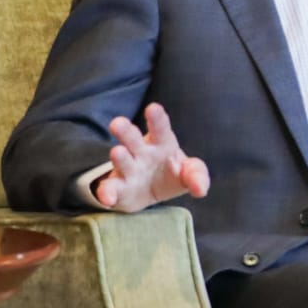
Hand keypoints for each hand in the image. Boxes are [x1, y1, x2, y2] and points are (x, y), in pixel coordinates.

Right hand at [93, 103, 210, 211]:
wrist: (152, 193)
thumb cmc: (173, 173)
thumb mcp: (189, 173)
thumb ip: (196, 176)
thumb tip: (201, 190)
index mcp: (162, 142)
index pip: (160, 128)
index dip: (157, 118)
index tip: (153, 108)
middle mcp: (140, 152)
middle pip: (132, 138)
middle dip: (126, 130)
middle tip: (118, 122)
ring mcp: (127, 168)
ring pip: (121, 159)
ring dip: (119, 156)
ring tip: (118, 152)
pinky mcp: (117, 188)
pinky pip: (109, 188)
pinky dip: (107, 193)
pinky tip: (107, 198)